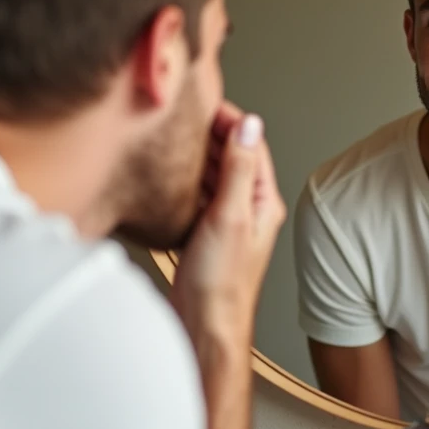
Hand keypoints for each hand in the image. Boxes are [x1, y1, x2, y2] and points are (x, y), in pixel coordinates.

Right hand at [170, 101, 285, 351]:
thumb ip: (237, 170)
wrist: (204, 326)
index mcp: (261, 201)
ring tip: (173, 136)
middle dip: (210, 133)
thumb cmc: (221, 284)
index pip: (251, 147)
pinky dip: (184, 181)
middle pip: (230, 157)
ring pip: (212, 176)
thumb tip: (249, 126)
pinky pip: (196, 197)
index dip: (231, 121)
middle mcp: (246, 209)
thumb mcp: (229, 217)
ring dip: (196, 156)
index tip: (208, 101)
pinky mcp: (204, 235)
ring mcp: (225, 222)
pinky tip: (168, 174)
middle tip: (185, 113)